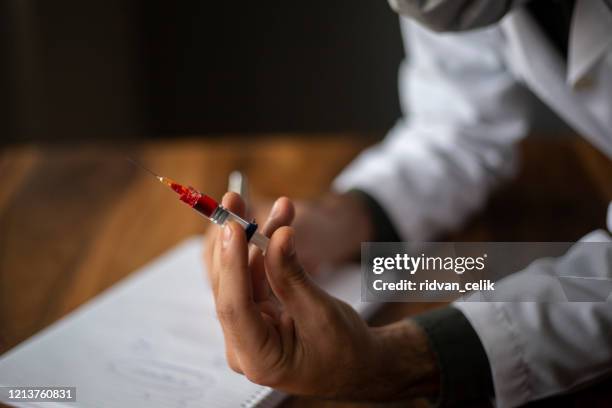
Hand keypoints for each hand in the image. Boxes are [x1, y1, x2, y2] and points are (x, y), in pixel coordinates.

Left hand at [205, 193, 438, 399]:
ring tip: (278, 207)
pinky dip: (266, 251)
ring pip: (242, 275)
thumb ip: (292, 276)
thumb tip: (277, 237)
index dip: (232, 263)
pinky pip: (255, 276)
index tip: (233, 227)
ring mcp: (247, 328)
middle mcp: (244, 345)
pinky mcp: (255, 313)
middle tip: (235, 201)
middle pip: (230, 286)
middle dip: (235, 241)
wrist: (357, 364)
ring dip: (256, 239)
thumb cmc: (344, 350)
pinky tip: (278, 224)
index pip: (234, 307)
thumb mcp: (320, 313)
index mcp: (258, 358)